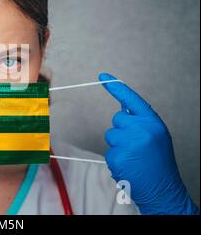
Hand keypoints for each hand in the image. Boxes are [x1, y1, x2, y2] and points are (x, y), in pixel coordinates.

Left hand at [99, 73, 198, 214]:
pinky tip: (129, 166)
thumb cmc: (159, 163)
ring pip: (110, 135)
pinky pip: (109, 152)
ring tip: (133, 158)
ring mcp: (129, 143)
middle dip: (122, 130)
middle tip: (136, 146)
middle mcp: (141, 129)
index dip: (116, 87)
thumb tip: (123, 107)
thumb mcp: (155, 136)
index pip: (131, 99)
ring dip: (118, 146)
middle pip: (117, 119)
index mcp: (153, 123)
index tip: (102, 76)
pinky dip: (116, 159)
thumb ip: (140, 121)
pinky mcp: (118, 156)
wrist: (164, 190)